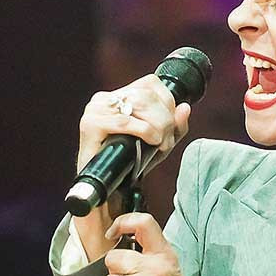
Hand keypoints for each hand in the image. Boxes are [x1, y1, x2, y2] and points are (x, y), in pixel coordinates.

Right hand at [74, 75, 190, 261]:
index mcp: (118, 96)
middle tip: (167, 141)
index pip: (151, 83)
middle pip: (148, 94)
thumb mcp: (159, 143)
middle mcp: (105, 99)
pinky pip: (125, 121)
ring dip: (158, 125)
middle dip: (166, 118)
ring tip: (160, 144)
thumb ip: (174, 126)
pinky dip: (144, 131)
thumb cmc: (130, 166)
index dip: (168, 101)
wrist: (107, 192)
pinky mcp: (90, 124)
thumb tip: (185, 108)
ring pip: (139, 104)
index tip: (172, 125)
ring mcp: (96, 110)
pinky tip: (151, 142)